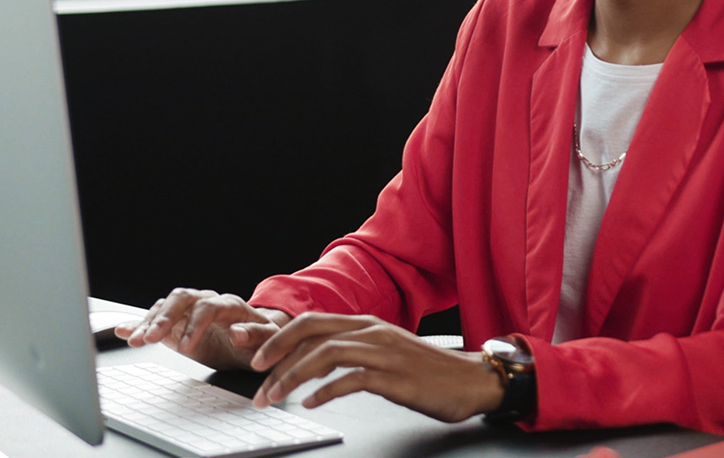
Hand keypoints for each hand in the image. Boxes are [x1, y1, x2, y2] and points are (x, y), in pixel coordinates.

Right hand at [116, 288, 290, 369]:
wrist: (254, 341)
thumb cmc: (263, 339)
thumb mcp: (268, 340)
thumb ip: (255, 336)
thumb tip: (238, 333)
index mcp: (230, 305)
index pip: (209, 307)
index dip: (196, 324)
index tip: (188, 347)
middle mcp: (206, 302)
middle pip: (182, 299)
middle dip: (165, 317)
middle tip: (151, 338)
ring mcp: (189, 311)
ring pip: (166, 307)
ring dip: (149, 323)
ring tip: (135, 340)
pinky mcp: (177, 324)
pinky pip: (156, 319)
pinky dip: (139, 325)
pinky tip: (124, 331)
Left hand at [248, 312, 505, 422]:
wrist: (470, 380)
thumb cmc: (426, 372)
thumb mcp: (383, 354)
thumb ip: (350, 354)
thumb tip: (313, 366)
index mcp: (365, 324)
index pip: (311, 321)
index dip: (278, 335)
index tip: (254, 354)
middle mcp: (370, 331)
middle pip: (311, 332)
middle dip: (276, 353)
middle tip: (255, 377)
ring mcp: (383, 351)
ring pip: (325, 355)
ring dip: (292, 376)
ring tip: (274, 397)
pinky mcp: (394, 376)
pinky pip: (352, 379)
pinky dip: (325, 391)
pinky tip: (310, 403)